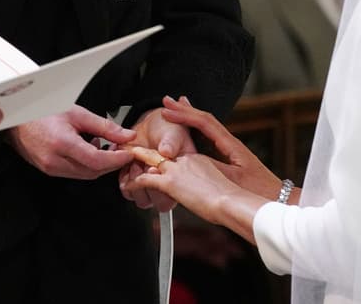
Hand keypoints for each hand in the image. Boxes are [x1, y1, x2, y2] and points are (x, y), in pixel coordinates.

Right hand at [8, 105, 135, 178]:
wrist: (16, 118)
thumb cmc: (43, 111)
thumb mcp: (77, 113)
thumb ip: (104, 127)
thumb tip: (127, 136)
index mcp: (62, 143)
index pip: (97, 161)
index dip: (116, 159)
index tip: (129, 152)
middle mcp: (55, 161)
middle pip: (93, 171)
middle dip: (111, 163)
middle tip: (122, 149)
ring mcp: (50, 168)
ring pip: (85, 174)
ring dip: (100, 165)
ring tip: (107, 147)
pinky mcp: (48, 171)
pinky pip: (74, 172)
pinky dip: (87, 165)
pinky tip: (90, 150)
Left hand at [119, 107, 196, 211]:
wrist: (154, 124)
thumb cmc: (169, 129)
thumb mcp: (174, 132)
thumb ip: (171, 142)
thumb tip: (166, 151)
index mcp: (182, 178)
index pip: (174, 196)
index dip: (162, 188)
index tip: (152, 168)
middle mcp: (168, 185)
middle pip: (157, 202)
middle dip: (147, 183)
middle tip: (142, 163)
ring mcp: (151, 185)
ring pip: (142, 200)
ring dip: (136, 182)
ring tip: (135, 161)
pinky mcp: (136, 181)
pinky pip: (127, 191)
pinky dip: (125, 178)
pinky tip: (129, 162)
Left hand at [128, 149, 250, 228]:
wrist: (230, 201)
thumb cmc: (231, 197)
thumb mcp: (215, 184)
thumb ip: (202, 182)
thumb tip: (198, 192)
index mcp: (197, 159)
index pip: (175, 159)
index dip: (163, 165)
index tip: (155, 168)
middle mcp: (185, 161)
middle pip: (160, 160)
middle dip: (147, 163)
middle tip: (136, 167)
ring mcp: (177, 170)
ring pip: (150, 167)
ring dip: (140, 172)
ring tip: (133, 177)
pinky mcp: (169, 182)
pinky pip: (145, 180)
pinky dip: (135, 182)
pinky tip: (130, 185)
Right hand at [157, 96, 283, 200]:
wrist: (277, 199)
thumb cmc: (259, 191)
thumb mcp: (233, 180)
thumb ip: (212, 167)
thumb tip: (189, 159)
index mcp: (231, 144)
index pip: (205, 122)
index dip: (185, 115)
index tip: (168, 111)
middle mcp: (231, 143)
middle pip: (205, 119)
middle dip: (185, 110)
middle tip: (166, 102)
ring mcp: (231, 149)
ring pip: (207, 126)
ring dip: (190, 117)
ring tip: (175, 109)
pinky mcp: (231, 157)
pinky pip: (209, 137)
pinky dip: (196, 129)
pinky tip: (188, 131)